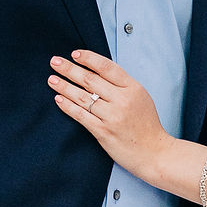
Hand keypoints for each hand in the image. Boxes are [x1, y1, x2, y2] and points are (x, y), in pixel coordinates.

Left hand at [49, 50, 170, 179]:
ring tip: (51, 79)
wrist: (155, 153)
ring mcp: (112, 116)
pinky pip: (81, 116)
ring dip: (64, 86)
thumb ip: (122, 85)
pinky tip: (58, 99)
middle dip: (70, 69)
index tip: (75, 53)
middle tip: (55, 61)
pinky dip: (68, 106)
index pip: (107, 67)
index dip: (88, 58)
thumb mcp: (141, 98)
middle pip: (90, 80)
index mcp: (133, 88)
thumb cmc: (147, 125)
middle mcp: (122, 100)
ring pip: (83, 97)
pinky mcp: (103, 132)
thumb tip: (97, 71)